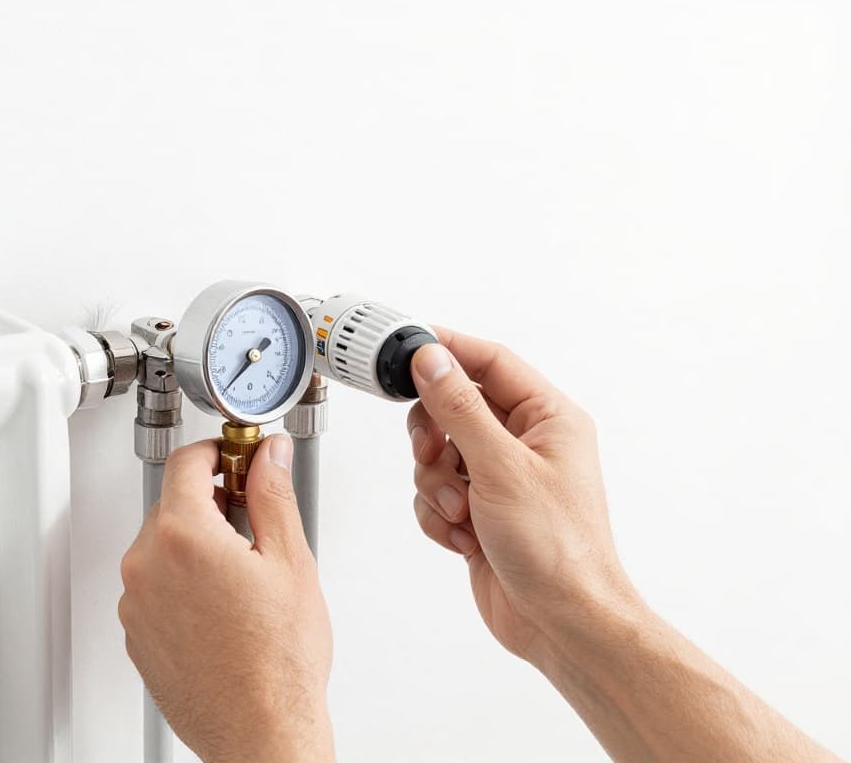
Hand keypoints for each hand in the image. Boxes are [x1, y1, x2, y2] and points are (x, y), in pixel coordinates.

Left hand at [118, 436, 334, 762]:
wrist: (259, 730)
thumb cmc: (277, 663)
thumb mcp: (290, 561)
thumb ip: (272, 494)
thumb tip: (267, 456)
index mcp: (182, 536)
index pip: (186, 463)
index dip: (215, 453)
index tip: (234, 458)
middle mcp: (146, 566)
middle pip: (172, 506)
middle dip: (210, 506)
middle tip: (252, 526)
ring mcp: (136, 604)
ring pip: (161, 549)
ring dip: (195, 548)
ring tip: (242, 581)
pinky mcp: (137, 634)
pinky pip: (155, 589)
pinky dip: (182, 586)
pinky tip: (222, 610)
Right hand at [407, 328, 637, 663]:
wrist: (561, 622)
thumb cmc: (558, 550)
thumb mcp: (501, 467)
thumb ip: (460, 408)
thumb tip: (432, 360)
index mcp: (549, 419)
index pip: (491, 363)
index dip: (448, 351)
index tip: (408, 348)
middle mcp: (526, 444)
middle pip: (454, 408)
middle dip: (434, 435)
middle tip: (432, 452)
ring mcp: (501, 480)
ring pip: (438, 454)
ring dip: (436, 484)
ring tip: (462, 512)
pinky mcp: (480, 513)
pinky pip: (436, 493)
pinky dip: (438, 514)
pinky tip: (464, 537)